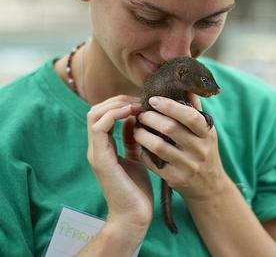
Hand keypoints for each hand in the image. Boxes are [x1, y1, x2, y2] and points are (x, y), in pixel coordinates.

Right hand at [87, 95, 152, 231]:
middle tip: (139, 100)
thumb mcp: (135, 156)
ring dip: (116, 105)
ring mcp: (96, 152)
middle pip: (96, 110)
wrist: (134, 215)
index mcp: (104, 146)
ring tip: (136, 105)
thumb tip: (133, 118)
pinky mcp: (100, 159)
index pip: (103, 114)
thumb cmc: (137, 188)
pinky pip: (100, 127)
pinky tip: (132, 113)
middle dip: (118, 100)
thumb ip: (130, 139)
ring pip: (95, 115)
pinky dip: (114, 115)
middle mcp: (96, 147)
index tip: (140, 101)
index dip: (121, 103)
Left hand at [134, 95, 228, 202]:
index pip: (190, 116)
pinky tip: (139, 145)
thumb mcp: (206, 132)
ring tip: (136, 128)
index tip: (153, 100)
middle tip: (141, 113)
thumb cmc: (204, 151)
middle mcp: (199, 150)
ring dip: (142, 134)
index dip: (170, 106)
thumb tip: (187, 88)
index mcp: (207, 134)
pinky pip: (153, 163)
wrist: (209, 187)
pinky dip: (143, 152)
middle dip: (151, 118)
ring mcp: (187, 166)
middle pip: (170, 128)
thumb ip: (196, 111)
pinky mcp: (175, 179)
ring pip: (158, 146)